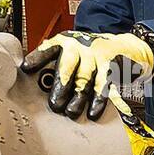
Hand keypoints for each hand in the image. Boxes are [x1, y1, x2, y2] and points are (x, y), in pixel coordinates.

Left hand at [21, 29, 153, 118]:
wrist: (128, 46)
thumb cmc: (93, 54)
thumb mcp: (75, 52)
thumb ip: (56, 63)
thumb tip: (35, 83)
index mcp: (68, 42)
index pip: (50, 48)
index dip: (37, 58)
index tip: (25, 68)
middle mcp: (82, 47)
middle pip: (68, 65)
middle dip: (60, 86)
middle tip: (54, 104)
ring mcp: (98, 57)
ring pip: (85, 79)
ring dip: (78, 98)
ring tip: (70, 112)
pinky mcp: (113, 68)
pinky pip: (105, 86)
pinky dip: (98, 101)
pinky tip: (93, 112)